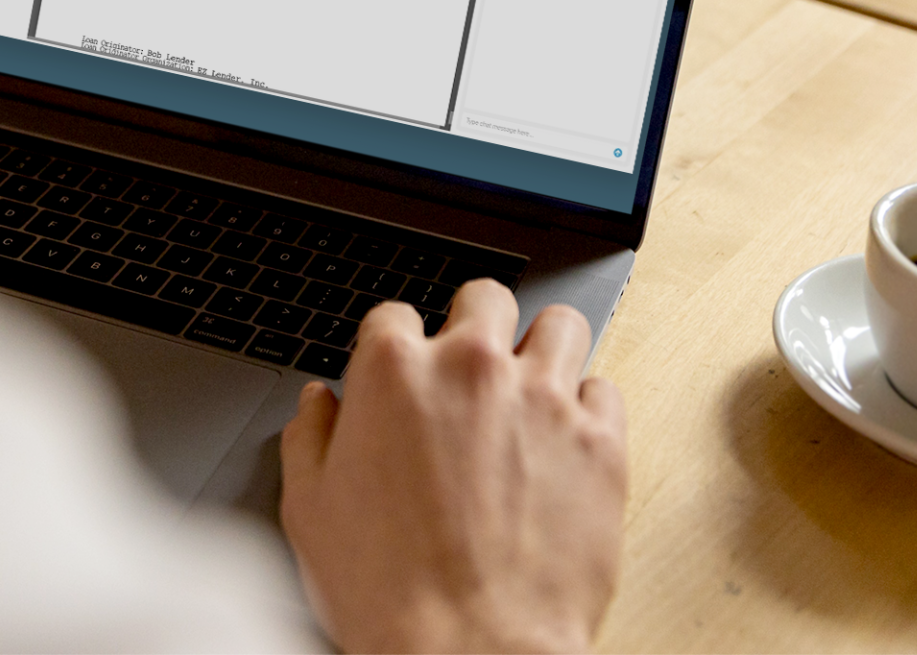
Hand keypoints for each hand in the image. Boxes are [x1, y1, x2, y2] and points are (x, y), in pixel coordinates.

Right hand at [280, 283, 627, 654]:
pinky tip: (566, 440)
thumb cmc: (387, 592)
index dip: (395, 347)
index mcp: (393, 372)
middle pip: (485, 297)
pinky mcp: (600, 442)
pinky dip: (588, 408)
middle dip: (476, 325)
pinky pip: (606, 389)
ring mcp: (543, 399)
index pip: (394, 315)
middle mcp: (471, 367)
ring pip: (560, 324)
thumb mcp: (310, 511)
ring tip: (532, 388)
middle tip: (472, 370)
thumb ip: (310, 438)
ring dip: (543, 349)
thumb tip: (319, 404)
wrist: (468, 652)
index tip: (404, 375)